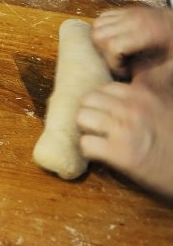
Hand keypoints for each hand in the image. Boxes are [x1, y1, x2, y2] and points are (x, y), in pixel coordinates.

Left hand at [77, 81, 172, 196]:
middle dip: (90, 115)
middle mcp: (133, 108)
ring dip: (87, 131)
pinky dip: (90, 152)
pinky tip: (104, 157)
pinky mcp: (120, 154)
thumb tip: (115, 98)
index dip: (103, 104)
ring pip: (82, 118)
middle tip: (100, 130)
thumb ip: (143, 102)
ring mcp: (125, 129)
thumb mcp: (164, 111)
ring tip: (100, 142)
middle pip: (87, 100)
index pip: (104, 88)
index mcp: (145, 96)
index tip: (109, 117)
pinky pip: (85, 144)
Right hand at [91, 6, 172, 78]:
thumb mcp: (169, 63)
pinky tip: (114, 39)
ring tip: (115, 51)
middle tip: (118, 62)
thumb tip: (127, 81)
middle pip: (100, 36)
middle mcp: (134, 19)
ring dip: (100, 42)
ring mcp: (129, 13)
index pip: (113, 47)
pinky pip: (101, 18)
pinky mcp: (126, 10)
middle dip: (104, 53)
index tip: (126, 72)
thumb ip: (148, 71)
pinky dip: (102, 30)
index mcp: (147, 32)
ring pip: (97, 26)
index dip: (114, 64)